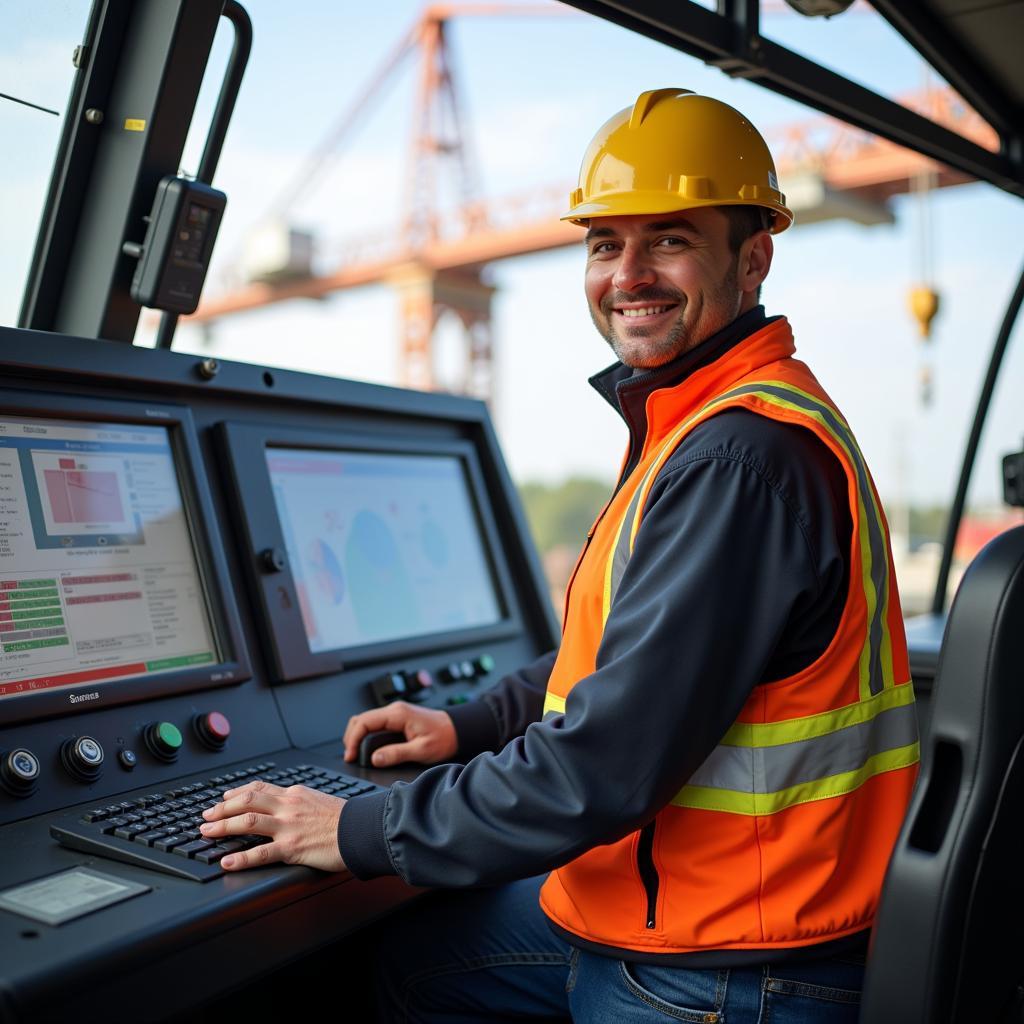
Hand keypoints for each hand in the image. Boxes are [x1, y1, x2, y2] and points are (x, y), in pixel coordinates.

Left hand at [200, 779, 346, 872]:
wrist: (363, 828)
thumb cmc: (346, 818)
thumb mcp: (320, 799)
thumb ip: (300, 801)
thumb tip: (288, 804)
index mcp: (295, 794)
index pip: (259, 789)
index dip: (236, 793)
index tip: (223, 798)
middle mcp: (288, 806)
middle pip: (247, 801)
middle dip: (222, 809)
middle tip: (206, 817)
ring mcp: (289, 826)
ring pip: (248, 822)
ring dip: (223, 827)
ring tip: (206, 834)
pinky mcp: (292, 848)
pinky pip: (261, 853)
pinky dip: (240, 858)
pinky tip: (227, 862)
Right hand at [343, 701, 456, 766]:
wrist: (457, 730)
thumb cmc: (444, 737)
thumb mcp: (421, 750)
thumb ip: (396, 754)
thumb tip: (375, 759)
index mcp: (398, 714)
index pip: (365, 722)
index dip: (354, 739)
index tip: (351, 755)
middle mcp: (395, 710)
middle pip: (361, 718)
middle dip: (352, 737)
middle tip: (350, 756)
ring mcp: (395, 713)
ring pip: (366, 720)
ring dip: (357, 735)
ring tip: (355, 753)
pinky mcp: (397, 718)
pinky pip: (375, 723)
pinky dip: (366, 734)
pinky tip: (366, 746)